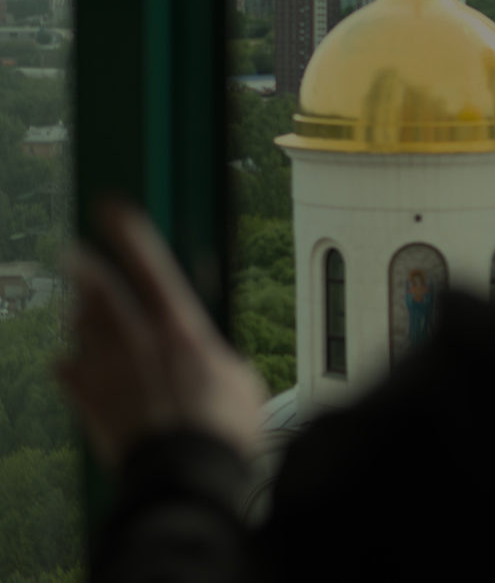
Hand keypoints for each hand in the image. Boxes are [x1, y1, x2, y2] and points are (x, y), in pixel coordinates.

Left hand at [53, 198, 269, 471]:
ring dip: (80, 316)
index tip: (112, 207)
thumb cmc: (223, 429)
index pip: (150, 266)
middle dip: (84, 266)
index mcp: (179, 328)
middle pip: (99, 290)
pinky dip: (71, 366)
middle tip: (73, 252)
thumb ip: (215, 358)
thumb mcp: (239, 381)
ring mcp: (107, 371)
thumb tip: (209, 359)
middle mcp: (137, 341)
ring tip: (81, 311)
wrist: (185, 474)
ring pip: (80, 328)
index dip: (130, 232)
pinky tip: (74, 366)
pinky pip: (68, 373)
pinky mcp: (88, 402)